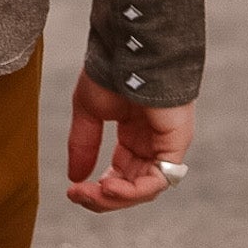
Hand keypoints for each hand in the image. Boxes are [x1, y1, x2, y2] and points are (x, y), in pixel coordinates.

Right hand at [66, 66, 193, 212]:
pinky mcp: (175, 144)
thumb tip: (74, 177)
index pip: (120, 175)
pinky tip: (111, 186)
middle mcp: (150, 143)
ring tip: (95, 193)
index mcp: (133, 135)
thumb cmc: (112, 70)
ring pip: (145, 189)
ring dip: (117, 198)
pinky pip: (159, 180)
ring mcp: (164, 145)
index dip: (97, 189)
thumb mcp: (89, 110)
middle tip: (79, 196)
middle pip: (131, 187)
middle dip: (103, 197)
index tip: (72, 191)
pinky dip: (135, 190)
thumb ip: (83, 144)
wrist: (129, 49)